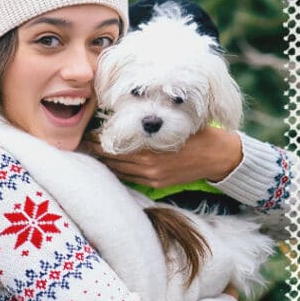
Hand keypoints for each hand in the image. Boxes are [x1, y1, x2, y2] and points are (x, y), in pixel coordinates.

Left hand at [81, 125, 242, 189]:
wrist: (217, 156)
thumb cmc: (195, 133)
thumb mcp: (173, 122)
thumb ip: (148, 125)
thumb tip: (126, 117)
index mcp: (150, 149)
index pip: (114, 146)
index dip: (97, 140)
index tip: (88, 133)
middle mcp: (148, 166)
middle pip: (112, 160)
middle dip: (96, 151)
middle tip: (83, 143)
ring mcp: (152, 177)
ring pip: (118, 171)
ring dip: (105, 162)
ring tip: (92, 152)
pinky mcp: (157, 183)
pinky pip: (130, 178)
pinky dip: (118, 170)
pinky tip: (111, 163)